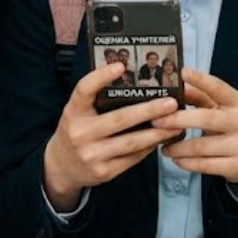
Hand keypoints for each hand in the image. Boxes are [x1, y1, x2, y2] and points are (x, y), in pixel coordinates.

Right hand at [43, 63, 181, 211]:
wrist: (61, 167)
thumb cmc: (77, 130)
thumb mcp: (78, 111)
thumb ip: (97, 97)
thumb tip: (131, 77)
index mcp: (73, 111)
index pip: (84, 89)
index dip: (101, 76)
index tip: (121, 66)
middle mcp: (80, 133)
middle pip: (119, 119)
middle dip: (149, 110)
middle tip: (171, 103)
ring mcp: (91, 155)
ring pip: (131, 142)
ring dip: (157, 132)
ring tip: (176, 123)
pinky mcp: (103, 172)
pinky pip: (132, 158)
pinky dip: (149, 147)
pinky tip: (162, 138)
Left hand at [152, 68, 237, 197]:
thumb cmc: (230, 126)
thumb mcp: (221, 109)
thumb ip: (200, 97)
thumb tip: (176, 87)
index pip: (219, 88)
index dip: (201, 80)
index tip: (182, 72)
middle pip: (205, 119)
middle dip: (177, 119)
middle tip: (156, 120)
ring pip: (201, 146)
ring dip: (177, 146)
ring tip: (163, 146)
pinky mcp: (236, 166)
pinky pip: (204, 165)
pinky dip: (186, 162)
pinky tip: (176, 158)